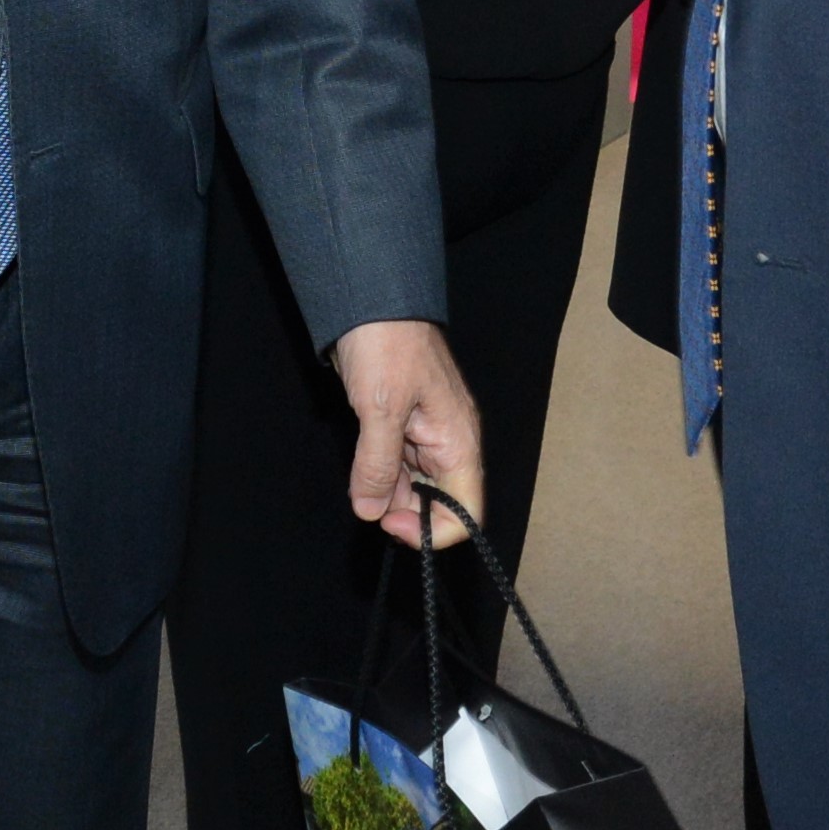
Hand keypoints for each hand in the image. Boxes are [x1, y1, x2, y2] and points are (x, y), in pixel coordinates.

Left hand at [334, 319, 483, 550]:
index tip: (389, 522)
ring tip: (362, 477)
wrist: (371, 297)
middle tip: (367, 498)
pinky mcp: (403, 424)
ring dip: (387, 491)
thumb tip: (372, 510)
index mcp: (458, 441)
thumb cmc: (387, 343)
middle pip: (439, 503)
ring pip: (415, 486)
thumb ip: (379, 464)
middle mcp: (449, 443)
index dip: (431, 532)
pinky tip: (362, 464)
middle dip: (403, 511)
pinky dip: (379, 472)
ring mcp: (426, 434)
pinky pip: (398, 464)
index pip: (466, 512)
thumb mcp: (380, 407)